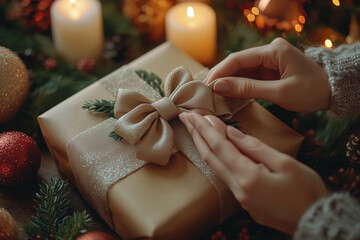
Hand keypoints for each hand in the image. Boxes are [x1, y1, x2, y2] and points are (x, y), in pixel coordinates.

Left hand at [179, 112, 328, 233]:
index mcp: (248, 176)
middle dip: (196, 135)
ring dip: (203, 146)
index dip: (207, 129)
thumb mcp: (284, 163)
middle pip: (210, 156)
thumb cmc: (306, 191)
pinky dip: (216, 159)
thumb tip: (232, 133)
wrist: (315, 221)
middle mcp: (238, 188)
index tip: (196, 114)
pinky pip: (224, 175)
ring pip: (215, 166)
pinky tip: (214, 150)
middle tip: (185, 118)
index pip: (220, 146)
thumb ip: (255, 147)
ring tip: (195, 131)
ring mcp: (239, 197)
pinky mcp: (244, 201)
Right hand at [204, 38, 330, 112]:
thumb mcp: (280, 92)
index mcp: (273, 51)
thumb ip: (248, 89)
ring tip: (211, 94)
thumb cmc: (311, 91)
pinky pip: (248, 76)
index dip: (220, 72)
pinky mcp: (269, 70)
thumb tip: (219, 87)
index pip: (238, 59)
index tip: (206, 86)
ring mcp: (269, 60)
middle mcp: (269, 52)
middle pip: (237, 63)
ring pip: (241, 70)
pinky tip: (226, 93)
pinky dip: (237, 85)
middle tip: (204, 91)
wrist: (332, 92)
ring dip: (227, 81)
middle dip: (220, 77)